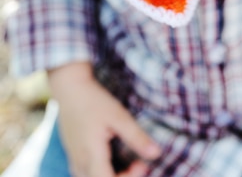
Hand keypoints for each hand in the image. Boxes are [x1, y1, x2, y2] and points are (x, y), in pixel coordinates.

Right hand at [48, 62, 160, 176]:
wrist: (69, 88)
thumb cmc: (94, 101)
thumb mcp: (119, 116)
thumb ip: (136, 137)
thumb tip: (157, 154)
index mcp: (91, 156)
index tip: (142, 164)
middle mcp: (80, 163)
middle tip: (138, 164)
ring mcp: (74, 160)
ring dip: (111, 176)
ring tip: (126, 163)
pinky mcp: (73, 155)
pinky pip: (86, 174)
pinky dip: (102, 172)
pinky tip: (111, 159)